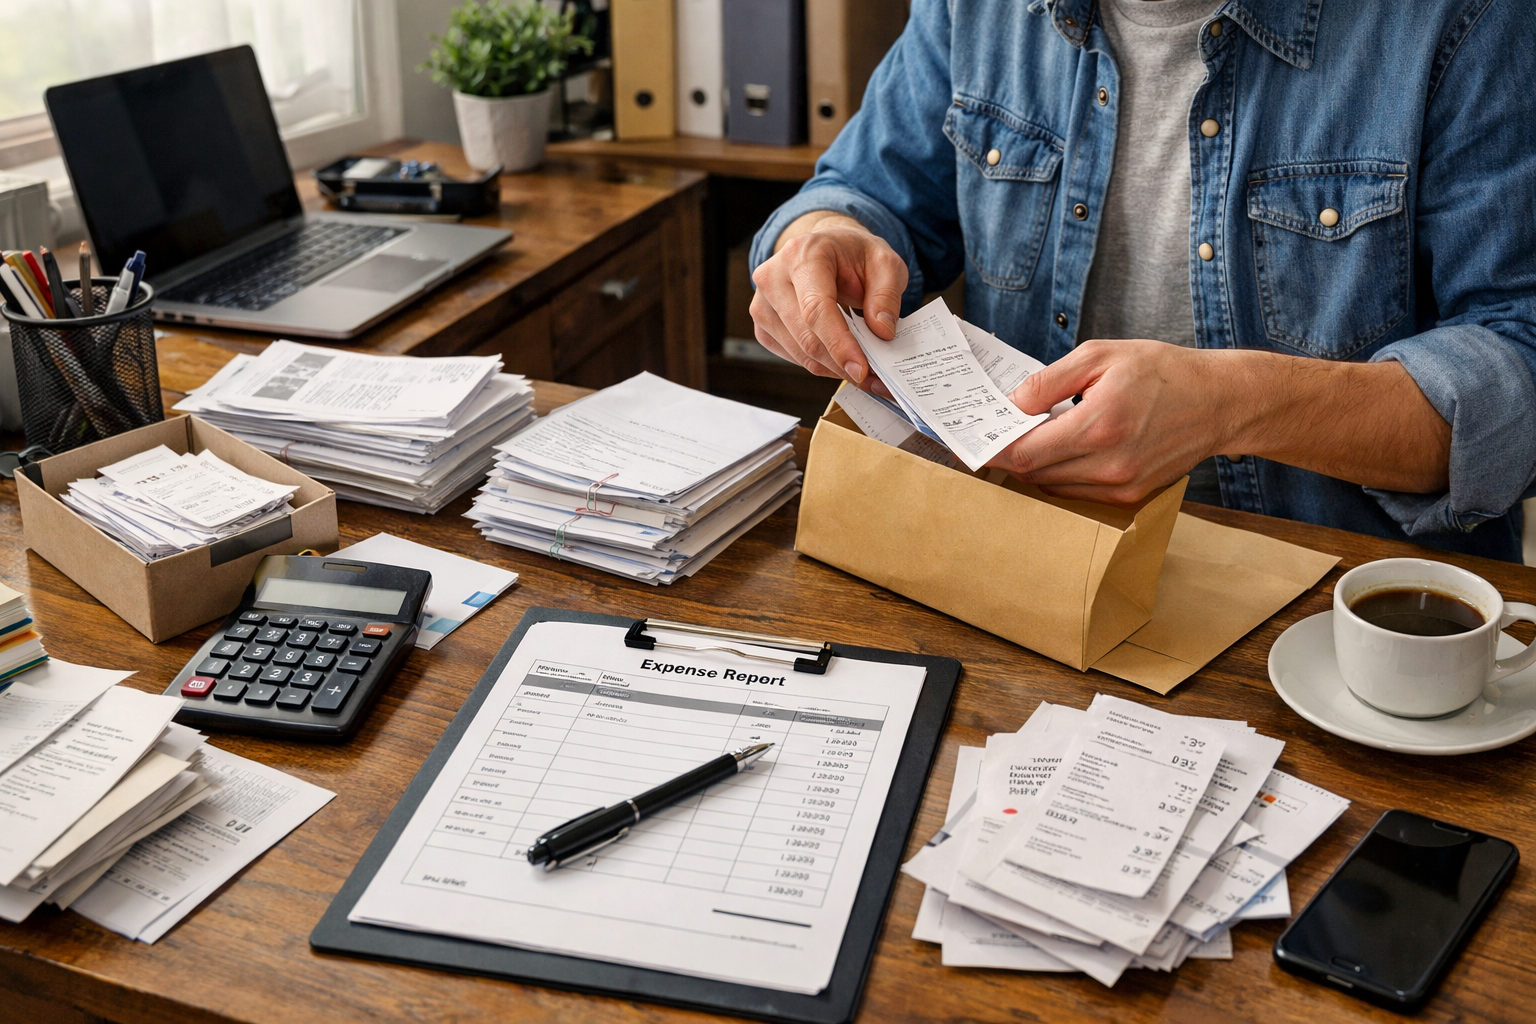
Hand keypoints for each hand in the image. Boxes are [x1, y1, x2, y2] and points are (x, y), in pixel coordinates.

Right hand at [749, 213, 906, 393]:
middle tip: (874, 378)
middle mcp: (773, 278)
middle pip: (806, 337)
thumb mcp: (884, 262)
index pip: (816, 308)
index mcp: (803, 255)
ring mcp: (762, 304)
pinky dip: (821, 365)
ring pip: (800, 353)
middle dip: (842, 364)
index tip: (861, 369)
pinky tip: (841, 358)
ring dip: (834, 368)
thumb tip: (881, 331)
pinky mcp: (763, 325)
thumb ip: (886, 295)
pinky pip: (793, 357)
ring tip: (864, 370)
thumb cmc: (852, 254)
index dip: (838, 344)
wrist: (826, 249)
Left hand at [994, 339, 1228, 504]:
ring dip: (1038, 464)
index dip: (993, 449)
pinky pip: (1077, 492)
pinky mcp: (1130, 496)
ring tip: (1042, 434)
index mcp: (1099, 425)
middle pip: (1034, 473)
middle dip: (1013, 453)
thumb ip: (1047, 382)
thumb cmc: (1162, 372)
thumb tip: (1009, 404)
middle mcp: (1109, 463)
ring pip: (1053, 486)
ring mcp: (1121, 485)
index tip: (973, 440)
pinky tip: (1070, 447)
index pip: (1025, 452)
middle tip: (1002, 431)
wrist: (1220, 401)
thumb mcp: (1100, 357)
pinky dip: (1063, 473)